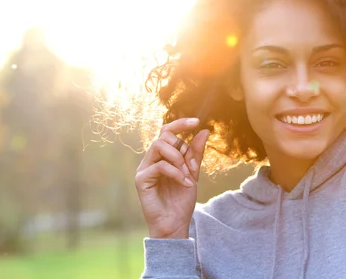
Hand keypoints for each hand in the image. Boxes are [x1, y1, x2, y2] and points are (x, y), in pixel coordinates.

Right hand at [135, 117, 209, 238]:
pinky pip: (160, 166)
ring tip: (188, 175)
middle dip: (183, 148)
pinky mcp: (141, 180)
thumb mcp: (193, 172)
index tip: (196, 122)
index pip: (167, 131)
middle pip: (164, 136)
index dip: (180, 124)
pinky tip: (185, 183)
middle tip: (192, 167)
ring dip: (179, 158)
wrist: (176, 223)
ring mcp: (144, 168)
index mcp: (162, 156)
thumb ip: (196, 153)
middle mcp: (151, 159)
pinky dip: (176, 172)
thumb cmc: (181, 199)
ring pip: (159, 146)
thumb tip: (204, 130)